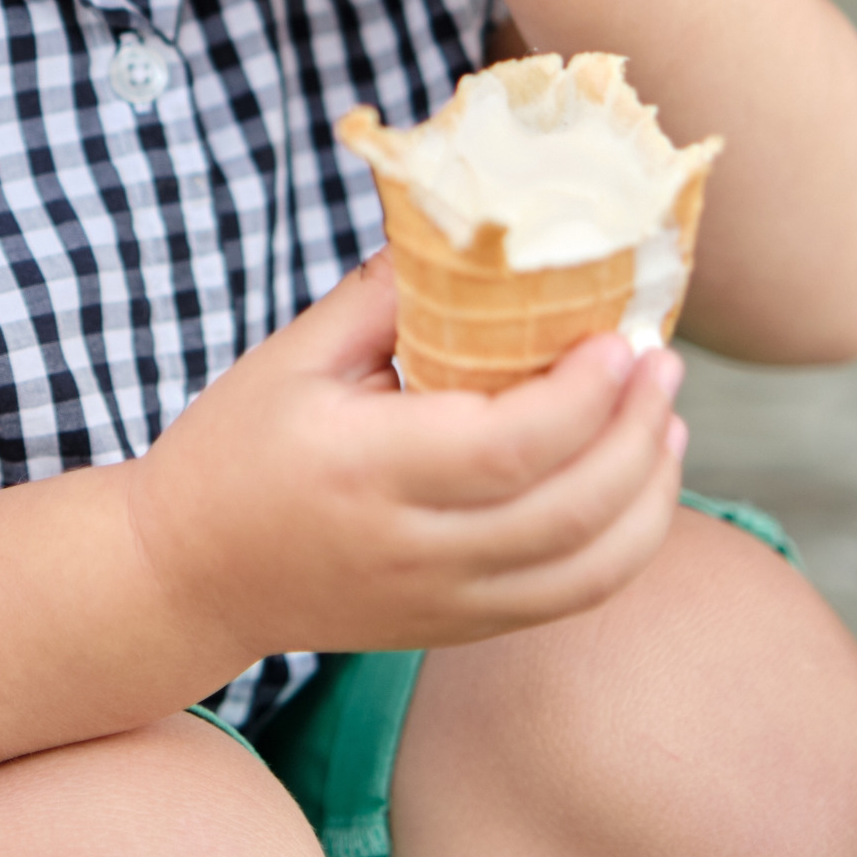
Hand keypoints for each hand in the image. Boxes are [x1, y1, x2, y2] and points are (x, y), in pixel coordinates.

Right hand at [119, 254, 689, 663]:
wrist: (189, 575)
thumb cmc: (235, 449)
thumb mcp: (292, 356)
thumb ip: (385, 295)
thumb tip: (476, 229)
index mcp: (367, 470)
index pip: (509, 447)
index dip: (584, 395)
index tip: (620, 336)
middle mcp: (413, 550)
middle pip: (568, 511)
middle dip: (637, 433)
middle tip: (664, 361)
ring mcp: (441, 602)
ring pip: (587, 570)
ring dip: (649, 493)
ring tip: (667, 419)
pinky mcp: (458, 627)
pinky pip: (569, 600)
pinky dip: (625, 545)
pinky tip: (638, 484)